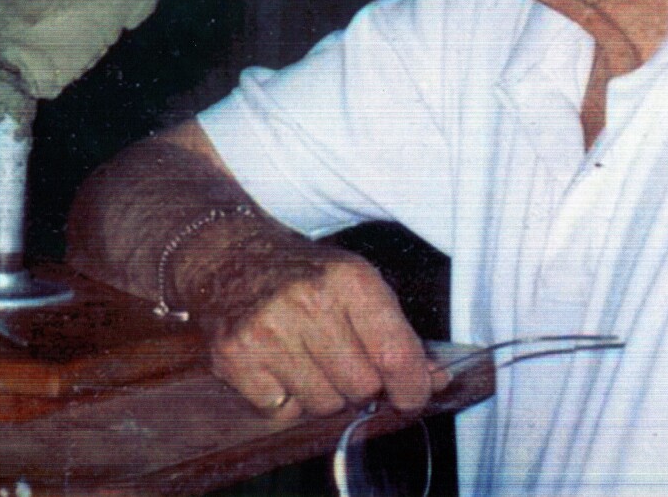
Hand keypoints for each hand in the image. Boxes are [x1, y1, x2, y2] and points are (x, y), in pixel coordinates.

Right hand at [207, 252, 450, 418]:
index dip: (411, 386)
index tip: (411, 394)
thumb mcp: (357, 283)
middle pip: (361, 387)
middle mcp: (309, 301)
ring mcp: (268, 329)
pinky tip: (277, 364)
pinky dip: (284, 399)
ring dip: (321, 393)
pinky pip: (281, 412)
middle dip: (359, 384)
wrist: (231, 255)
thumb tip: (436, 379)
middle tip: (341, 359)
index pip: (396, 355)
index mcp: (349, 278)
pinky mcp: (235, 355)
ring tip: (307, 358)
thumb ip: (397, 333)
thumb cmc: (304, 274)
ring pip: (322, 405)